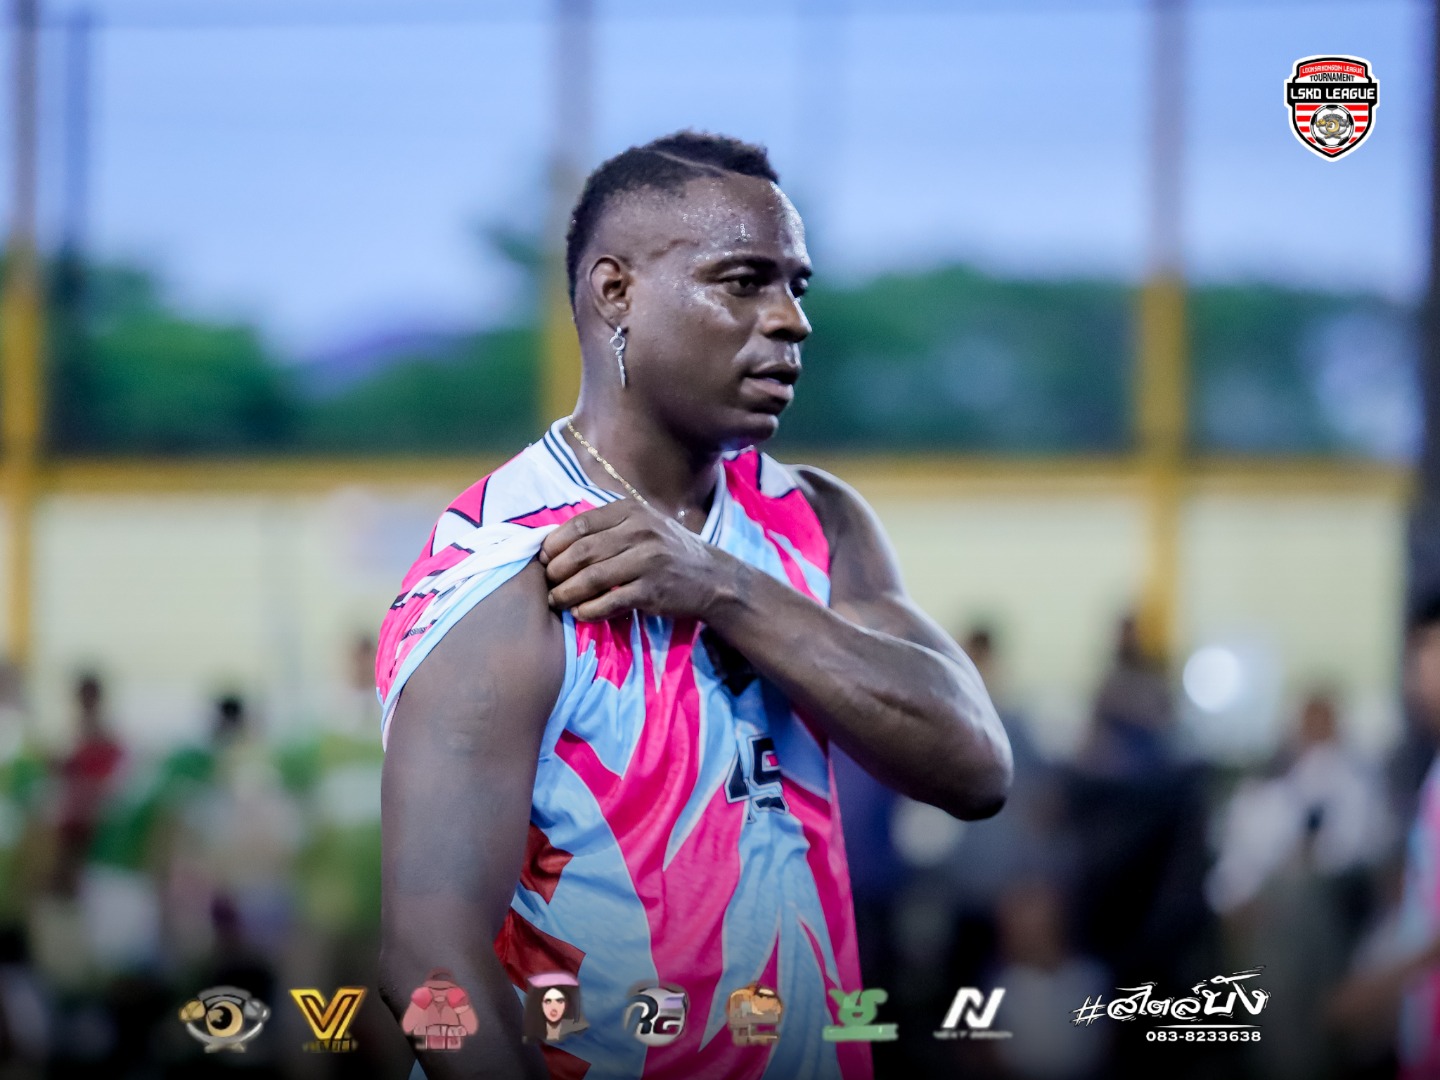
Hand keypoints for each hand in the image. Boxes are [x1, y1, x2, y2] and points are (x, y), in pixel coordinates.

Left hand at [539, 500, 733, 621]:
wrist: (713, 578)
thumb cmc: (669, 551)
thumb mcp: (644, 525)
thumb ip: (608, 528)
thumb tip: (557, 541)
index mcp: (631, 511)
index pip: (580, 525)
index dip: (554, 543)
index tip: (543, 558)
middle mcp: (639, 531)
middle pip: (581, 551)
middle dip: (556, 571)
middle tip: (547, 584)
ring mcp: (647, 560)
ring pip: (591, 577)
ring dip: (566, 593)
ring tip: (556, 601)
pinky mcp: (652, 590)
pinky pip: (609, 601)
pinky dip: (588, 610)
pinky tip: (580, 613)